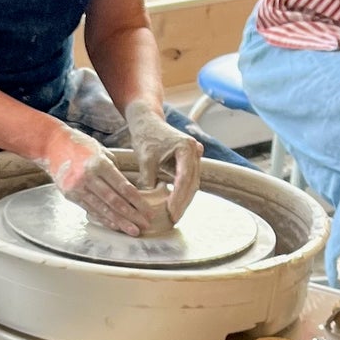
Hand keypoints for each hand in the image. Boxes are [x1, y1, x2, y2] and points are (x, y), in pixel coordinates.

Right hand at [40, 122, 149, 236]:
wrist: (51, 145)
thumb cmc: (79, 145)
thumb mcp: (100, 150)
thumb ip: (113, 168)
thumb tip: (126, 187)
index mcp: (99, 164)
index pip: (123, 187)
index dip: (138, 202)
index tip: (148, 212)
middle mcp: (88, 177)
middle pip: (115, 201)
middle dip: (132, 215)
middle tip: (145, 225)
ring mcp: (78, 188)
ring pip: (103, 209)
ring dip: (120, 222)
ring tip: (133, 231)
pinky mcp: (70, 195)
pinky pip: (90, 210)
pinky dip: (104, 219)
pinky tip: (115, 225)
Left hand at [122, 103, 201, 222]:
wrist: (147, 120)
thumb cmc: (146, 136)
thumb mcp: (145, 159)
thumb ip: (148, 181)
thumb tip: (146, 205)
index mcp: (186, 148)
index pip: (184, 179)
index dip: (178, 198)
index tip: (171, 212)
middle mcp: (195, 151)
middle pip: (191, 183)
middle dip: (183, 202)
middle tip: (173, 219)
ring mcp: (194, 156)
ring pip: (192, 184)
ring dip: (184, 200)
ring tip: (174, 215)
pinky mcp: (189, 161)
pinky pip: (188, 180)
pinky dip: (182, 193)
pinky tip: (175, 205)